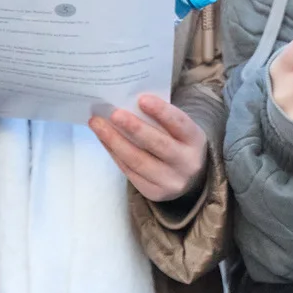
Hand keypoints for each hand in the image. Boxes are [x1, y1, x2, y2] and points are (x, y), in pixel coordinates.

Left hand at [90, 92, 210, 202]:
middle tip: (113, 114)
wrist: (188, 178)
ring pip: (138, 161)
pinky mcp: (154, 193)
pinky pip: (130, 172)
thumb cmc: (177, 143)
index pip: (180, 124)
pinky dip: (114, 153)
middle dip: (134, 128)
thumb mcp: (178, 130)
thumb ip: (159, 118)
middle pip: (158, 144)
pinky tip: (104, 139)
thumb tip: (125, 103)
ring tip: (97, 124)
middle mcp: (187, 163)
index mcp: (195, 140)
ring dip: (114, 141)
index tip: (141, 99)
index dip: (162, 112)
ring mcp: (171, 181)